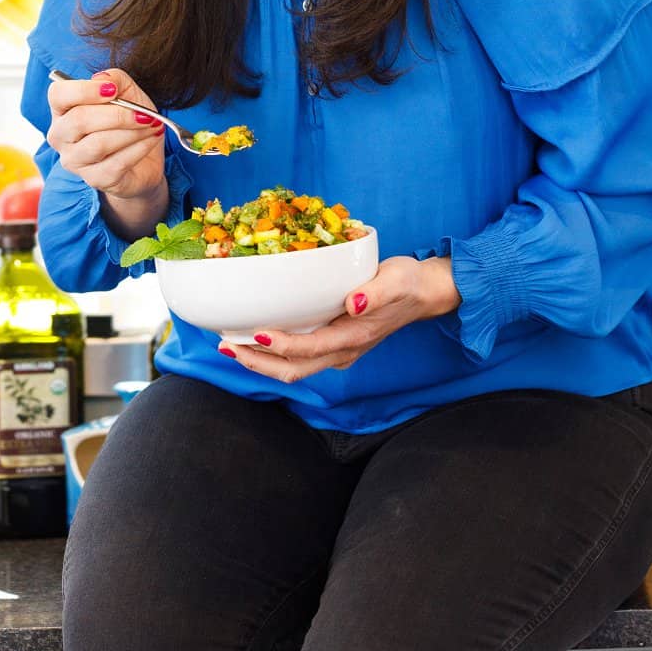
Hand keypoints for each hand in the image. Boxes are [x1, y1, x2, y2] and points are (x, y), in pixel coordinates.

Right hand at [47, 67, 167, 204]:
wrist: (144, 159)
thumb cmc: (128, 122)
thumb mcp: (128, 93)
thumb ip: (116, 79)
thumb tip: (105, 80)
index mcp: (63, 109)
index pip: (58, 94)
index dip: (83, 90)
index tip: (112, 90)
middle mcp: (61, 136)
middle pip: (79, 120)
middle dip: (117, 115)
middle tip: (143, 113)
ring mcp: (75, 161)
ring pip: (99, 144)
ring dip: (131, 132)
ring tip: (152, 124)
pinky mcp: (95, 179)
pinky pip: (116, 163)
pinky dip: (139, 148)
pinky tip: (151, 139)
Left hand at [222, 255, 459, 383]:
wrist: (425, 294)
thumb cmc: (408, 283)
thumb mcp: (395, 281)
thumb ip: (374, 293)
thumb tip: (352, 303)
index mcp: (353, 338)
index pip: (309, 349)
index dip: (279, 345)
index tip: (254, 332)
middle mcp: (343, 351)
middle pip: (293, 370)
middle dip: (257, 362)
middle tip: (226, 345)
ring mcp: (338, 351)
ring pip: (293, 368)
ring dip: (261, 361)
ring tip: (231, 345)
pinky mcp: (335, 343)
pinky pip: (299, 357)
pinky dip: (273, 352)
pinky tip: (256, 336)